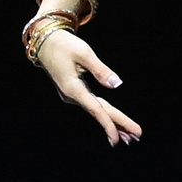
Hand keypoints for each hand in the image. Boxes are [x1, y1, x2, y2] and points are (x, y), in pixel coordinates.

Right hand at [38, 28, 142, 146]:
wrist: (44, 42)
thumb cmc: (63, 44)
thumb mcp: (84, 53)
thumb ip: (101, 70)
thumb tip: (117, 84)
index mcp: (73, 88)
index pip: (96, 109)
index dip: (108, 124)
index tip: (117, 138)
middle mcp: (72, 96)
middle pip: (99, 112)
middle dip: (118, 126)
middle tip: (137, 136)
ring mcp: (72, 95)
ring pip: (97, 110)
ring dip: (113, 122)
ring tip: (129, 136)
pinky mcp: (74, 92)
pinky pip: (93, 105)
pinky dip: (105, 114)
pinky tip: (114, 122)